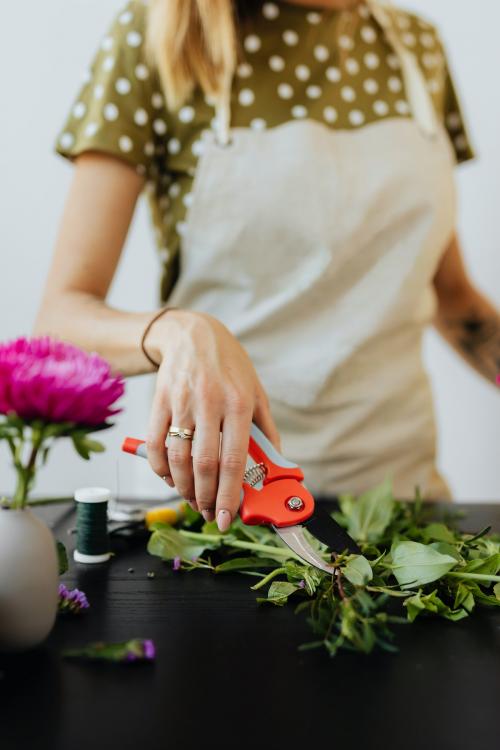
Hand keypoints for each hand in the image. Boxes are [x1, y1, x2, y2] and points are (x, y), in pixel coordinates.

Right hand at [145, 310, 279, 530]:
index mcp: (239, 404)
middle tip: (209, 514)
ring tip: (193, 499)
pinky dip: (160, 469)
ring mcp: (182, 402)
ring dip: (183, 488)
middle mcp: (210, 403)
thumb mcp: (256, 392)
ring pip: (177, 458)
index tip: (227, 518)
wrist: (193, 334)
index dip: (229, 495)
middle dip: (206, 498)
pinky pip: (155, 445)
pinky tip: (171, 478)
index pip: (234, 460)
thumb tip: (272, 467)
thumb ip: (265, 430)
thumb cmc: (230, 366)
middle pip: (204, 464)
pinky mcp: (160, 401)